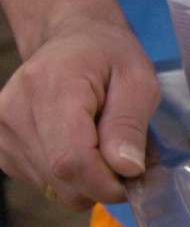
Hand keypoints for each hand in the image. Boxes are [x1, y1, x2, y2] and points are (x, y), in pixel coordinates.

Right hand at [0, 17, 159, 210]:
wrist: (73, 40)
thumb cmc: (110, 57)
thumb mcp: (138, 80)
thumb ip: (130, 125)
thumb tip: (127, 168)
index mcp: (51, 87)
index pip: (71, 160)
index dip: (106, 183)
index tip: (135, 180)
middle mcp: (15, 112)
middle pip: (61, 178)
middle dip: (102, 182)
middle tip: (127, 159)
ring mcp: (2, 131)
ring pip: (53, 186)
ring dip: (88, 179)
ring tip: (104, 144)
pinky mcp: (2, 147)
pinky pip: (43, 182)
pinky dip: (70, 176)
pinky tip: (81, 145)